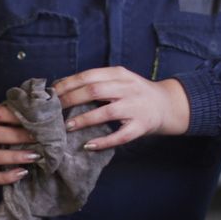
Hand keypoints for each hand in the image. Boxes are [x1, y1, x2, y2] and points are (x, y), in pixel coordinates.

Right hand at [0, 104, 39, 185]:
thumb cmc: (11, 125)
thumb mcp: (16, 115)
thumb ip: (31, 112)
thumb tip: (60, 110)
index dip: (16, 117)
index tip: (36, 120)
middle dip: (19, 137)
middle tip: (39, 139)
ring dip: (15, 157)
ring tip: (35, 157)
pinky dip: (6, 177)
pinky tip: (23, 173)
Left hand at [52, 66, 190, 150]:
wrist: (168, 105)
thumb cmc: (136, 93)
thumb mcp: (120, 80)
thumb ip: (98, 82)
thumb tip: (63, 87)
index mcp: (120, 74)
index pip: (89, 76)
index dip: (68, 84)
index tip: (52, 93)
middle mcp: (128, 88)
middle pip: (94, 91)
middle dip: (70, 100)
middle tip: (53, 110)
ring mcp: (135, 108)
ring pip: (106, 113)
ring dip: (83, 120)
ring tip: (66, 126)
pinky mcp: (141, 127)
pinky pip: (120, 136)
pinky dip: (103, 141)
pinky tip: (88, 145)